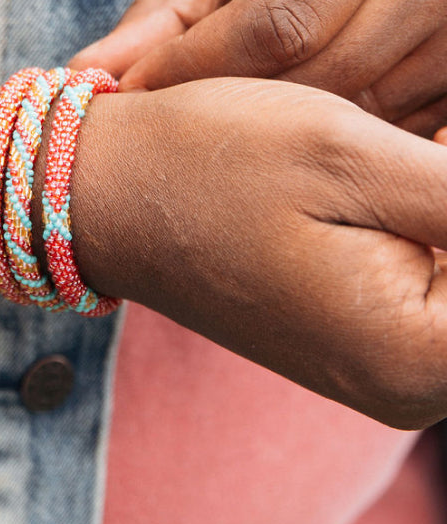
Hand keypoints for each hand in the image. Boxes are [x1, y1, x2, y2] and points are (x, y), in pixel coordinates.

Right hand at [69, 77, 446, 428]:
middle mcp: (407, 383)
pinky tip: (407, 167)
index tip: (434, 146)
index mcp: (415, 353)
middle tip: (416, 140)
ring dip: (445, 202)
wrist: (110, 198)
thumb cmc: (210, 165)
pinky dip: (432, 222)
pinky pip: (434, 284)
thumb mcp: (353, 157)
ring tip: (399, 150)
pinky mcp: (359, 336)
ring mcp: (382, 366)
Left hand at [71, 0, 446, 136]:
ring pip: (355, 124)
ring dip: (283, 134)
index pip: (276, 22)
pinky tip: (302, 127)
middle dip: (236, 111)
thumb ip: (168, 11)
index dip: (197, 68)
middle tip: (181, 119)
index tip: (136, 93)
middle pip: (316, 84)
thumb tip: (84, 76)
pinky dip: (337, 144)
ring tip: (240, 122)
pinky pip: (393, 139)